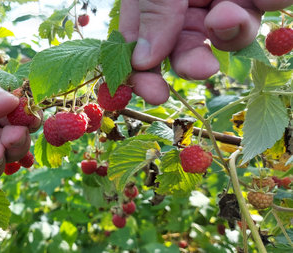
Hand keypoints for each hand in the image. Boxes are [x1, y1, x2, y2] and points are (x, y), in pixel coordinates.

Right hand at [120, 0, 292, 104]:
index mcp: (157, 1)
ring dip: (234, 29)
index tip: (155, 95)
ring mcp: (225, 2)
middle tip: (203, 69)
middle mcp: (189, 5)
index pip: (141, 43)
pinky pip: (269, 10)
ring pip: (231, 36)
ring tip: (230, 9)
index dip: (144, 73)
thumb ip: (153, 12)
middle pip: (185, 49)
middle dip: (193, 63)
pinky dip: (270, 4)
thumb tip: (140, 61)